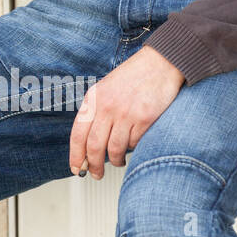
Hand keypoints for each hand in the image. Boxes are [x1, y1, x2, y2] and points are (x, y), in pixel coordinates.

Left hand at [69, 45, 185, 178]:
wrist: (161, 62)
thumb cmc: (134, 76)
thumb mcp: (106, 89)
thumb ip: (96, 113)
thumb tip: (88, 145)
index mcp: (94, 99)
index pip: (78, 134)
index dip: (75, 156)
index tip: (76, 168)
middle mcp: (107, 106)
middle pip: (94, 147)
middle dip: (94, 166)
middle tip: (96, 174)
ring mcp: (126, 113)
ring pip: (115, 149)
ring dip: (116, 160)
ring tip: (118, 161)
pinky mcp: (144, 118)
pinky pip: (135, 143)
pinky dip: (133, 148)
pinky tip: (134, 143)